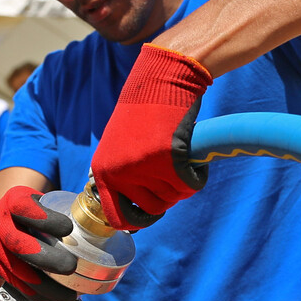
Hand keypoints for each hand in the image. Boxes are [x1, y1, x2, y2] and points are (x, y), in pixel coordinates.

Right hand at [0, 186, 79, 300]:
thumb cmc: (30, 217)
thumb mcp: (40, 204)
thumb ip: (63, 209)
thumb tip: (107, 219)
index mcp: (13, 200)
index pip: (24, 207)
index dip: (45, 219)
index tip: (68, 229)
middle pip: (18, 243)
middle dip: (47, 259)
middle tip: (71, 267)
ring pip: (17, 270)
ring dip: (44, 286)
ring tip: (68, 296)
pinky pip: (13, 283)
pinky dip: (34, 294)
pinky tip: (51, 299)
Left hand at [91, 43, 212, 229]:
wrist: (161, 80)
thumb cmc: (143, 112)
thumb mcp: (117, 146)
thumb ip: (120, 175)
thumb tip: (128, 214)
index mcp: (103, 171)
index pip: (117, 216)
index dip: (137, 221)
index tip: (149, 216)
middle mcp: (120, 172)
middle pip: (153, 209)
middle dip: (168, 196)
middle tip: (172, 174)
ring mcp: (144, 166)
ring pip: (174, 197)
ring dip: (183, 183)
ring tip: (181, 159)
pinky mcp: (169, 158)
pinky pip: (191, 184)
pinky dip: (197, 176)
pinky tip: (194, 159)